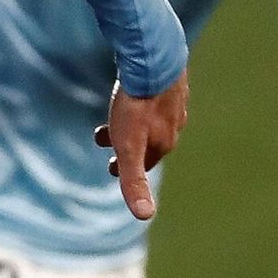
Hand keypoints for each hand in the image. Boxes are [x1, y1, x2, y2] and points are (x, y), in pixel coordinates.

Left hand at [95, 73, 188, 221]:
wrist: (153, 61)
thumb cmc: (138, 107)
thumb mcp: (129, 148)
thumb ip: (135, 181)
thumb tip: (145, 217)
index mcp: (165, 143)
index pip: (147, 163)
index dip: (128, 169)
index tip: (112, 168)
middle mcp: (174, 124)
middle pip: (148, 141)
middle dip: (126, 146)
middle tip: (102, 140)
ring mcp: (175, 101)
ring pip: (150, 119)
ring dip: (129, 124)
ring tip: (110, 117)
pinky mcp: (171, 79)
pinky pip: (154, 95)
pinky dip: (140, 103)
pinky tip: (131, 92)